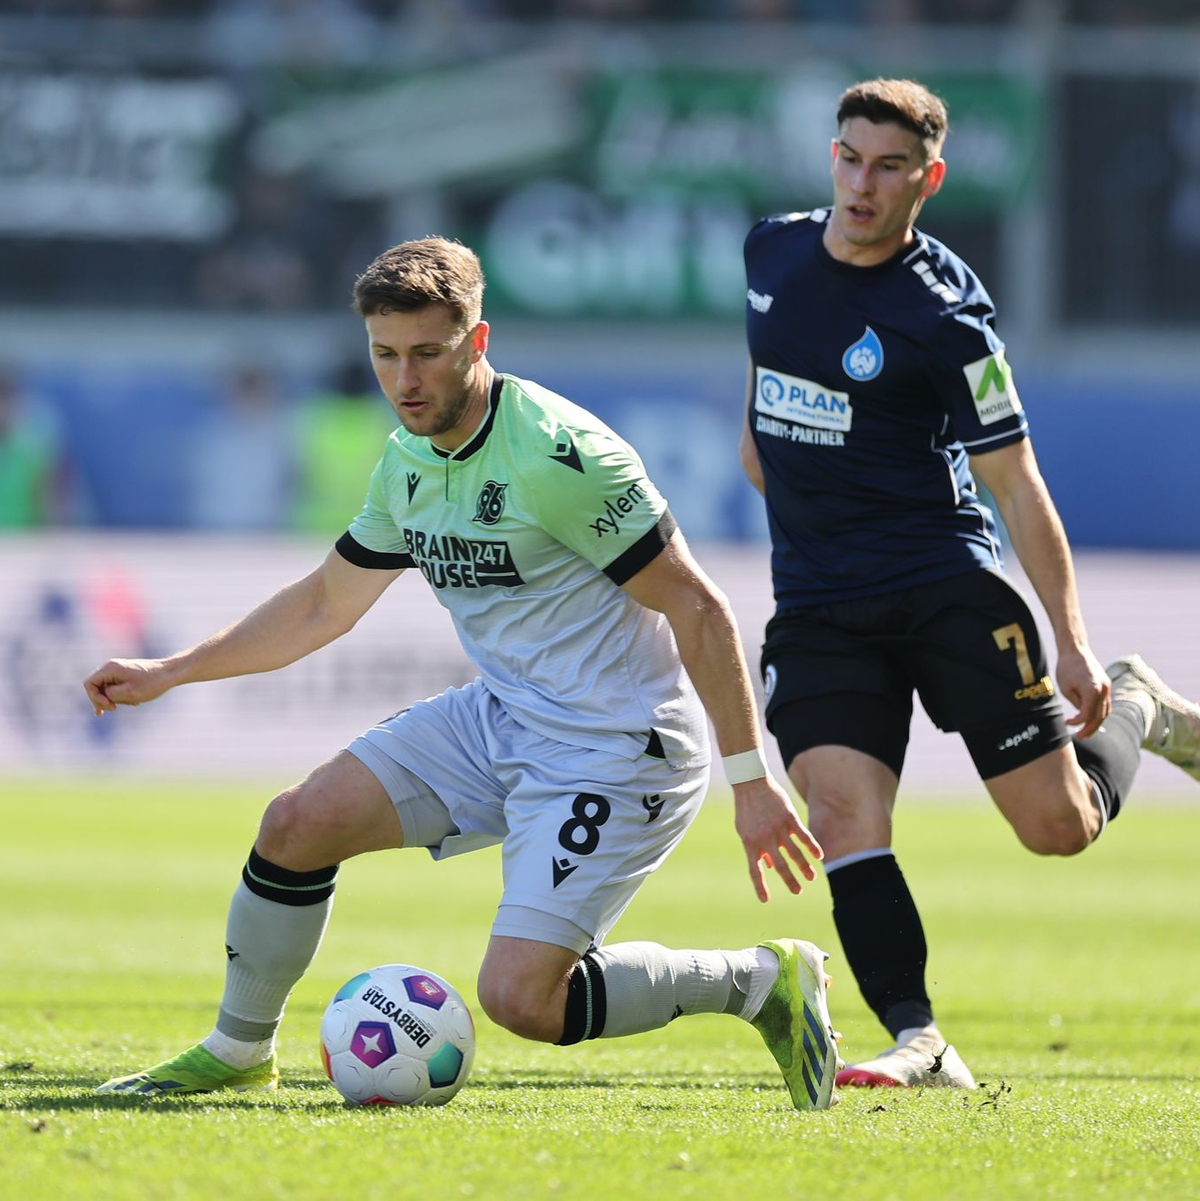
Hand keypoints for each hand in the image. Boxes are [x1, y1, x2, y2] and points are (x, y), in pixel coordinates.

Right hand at [84, 658, 174, 714]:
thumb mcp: (129, 693)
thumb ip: (110, 695)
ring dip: (114, 699)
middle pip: (96, 687)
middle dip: (104, 700)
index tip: (110, 706)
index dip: (95, 698)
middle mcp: (111, 667)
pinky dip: (116, 696)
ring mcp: (117, 670)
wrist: (170, 673)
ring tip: (133, 702)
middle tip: (116, 708)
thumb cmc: (152, 683)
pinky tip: (113, 707)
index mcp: (111, 668)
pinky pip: (113, 687)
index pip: (89, 684)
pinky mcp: (124, 675)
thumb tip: (101, 696)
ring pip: (106, 689)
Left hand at [733, 776, 822, 901]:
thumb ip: (755, 848)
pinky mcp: (789, 818)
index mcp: (750, 844)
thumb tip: (767, 865)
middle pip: (779, 866)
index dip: (760, 886)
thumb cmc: (746, 809)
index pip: (755, 870)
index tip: (765, 900)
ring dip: (804, 867)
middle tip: (797, 891)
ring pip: (794, 853)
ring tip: (811, 877)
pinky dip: (812, 846)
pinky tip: (820, 856)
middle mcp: (764, 839)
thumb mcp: (744, 830)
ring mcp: (777, 829)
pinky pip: (803, 836)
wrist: (750, 783)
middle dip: (790, 880)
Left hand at [1056, 644, 1109, 738]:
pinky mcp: (1106, 685)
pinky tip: (1090, 718)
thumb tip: (1082, 715)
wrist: (1075, 649)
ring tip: (1086, 731)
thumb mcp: (1066, 689)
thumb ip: (1076, 704)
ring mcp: (1107, 687)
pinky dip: (1099, 713)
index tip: (1067, 723)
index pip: (1088, 715)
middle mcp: (1104, 690)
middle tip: (1080, 737)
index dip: (1077, 722)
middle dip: (1090, 728)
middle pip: (1100, 716)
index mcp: (1093, 691)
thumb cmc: (1067, 668)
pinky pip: (1105, 703)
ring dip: (1097, 722)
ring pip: (1106, 711)